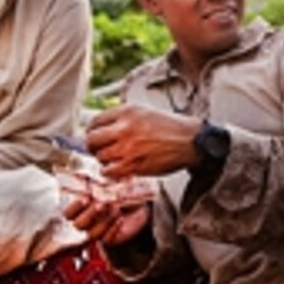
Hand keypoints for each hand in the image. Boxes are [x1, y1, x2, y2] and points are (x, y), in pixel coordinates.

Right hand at [61, 180, 151, 245]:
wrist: (139, 204)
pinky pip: (106, 239)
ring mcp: (97, 230)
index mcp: (82, 207)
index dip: (75, 207)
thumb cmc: (120, 191)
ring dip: (103, 221)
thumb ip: (98, 178)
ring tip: (116, 209)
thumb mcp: (109, 181)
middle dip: (90, 214)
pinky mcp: (110, 238)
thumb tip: (93, 168)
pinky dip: (113, 230)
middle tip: (103, 204)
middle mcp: (87, 220)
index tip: (86, 197)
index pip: (69, 214)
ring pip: (91, 234)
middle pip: (79, 225)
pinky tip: (120, 219)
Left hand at [85, 105, 202, 178]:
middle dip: (93, 147)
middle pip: (91, 139)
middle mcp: (125, 128)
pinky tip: (118, 169)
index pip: (95, 122)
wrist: (191, 141)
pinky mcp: (134, 164)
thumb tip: (102, 129)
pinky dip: (111, 172)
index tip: (96, 137)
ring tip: (114, 160)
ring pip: (100, 156)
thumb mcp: (145, 112)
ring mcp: (129, 147)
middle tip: (100, 150)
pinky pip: (109, 171)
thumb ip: (123, 118)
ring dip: (104, 160)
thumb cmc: (171, 127)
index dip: (92, 131)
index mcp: (127, 112)